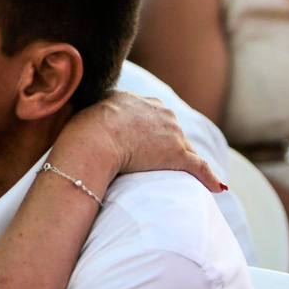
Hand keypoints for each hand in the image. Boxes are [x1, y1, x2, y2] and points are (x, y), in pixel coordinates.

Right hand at [65, 91, 224, 191]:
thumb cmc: (79, 133)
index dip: (147, 130)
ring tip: (181, 177)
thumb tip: (70, 128)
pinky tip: (218, 187)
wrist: (94, 141)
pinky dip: (209, 177)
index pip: (149, 116)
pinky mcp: (177, 154)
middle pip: (169, 130)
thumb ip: (84, 120)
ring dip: (184, 162)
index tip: (142, 141)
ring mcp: (169, 133)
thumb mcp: (81, 116)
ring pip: (183, 148)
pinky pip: (198, 166)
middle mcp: (157, 111)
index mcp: (134, 101)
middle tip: (156, 161)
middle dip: (167, 144)